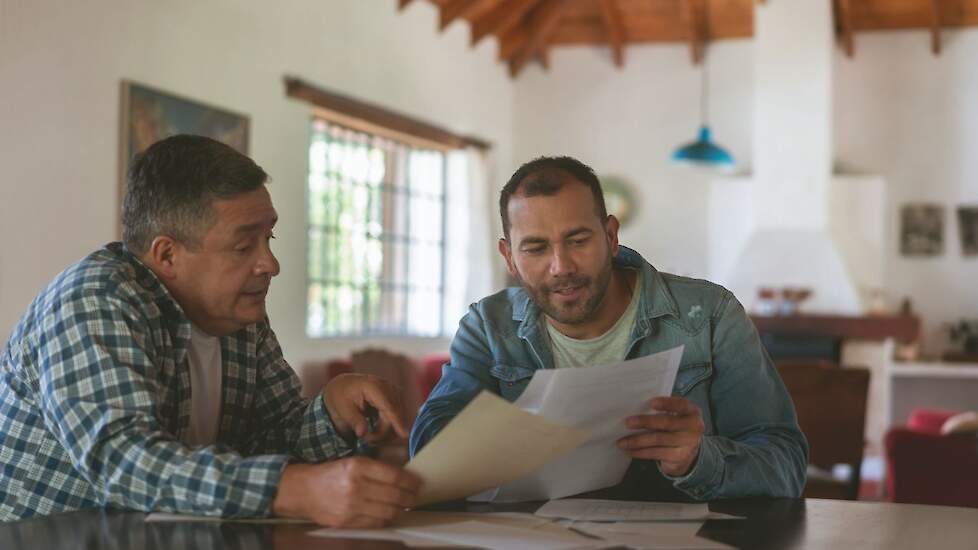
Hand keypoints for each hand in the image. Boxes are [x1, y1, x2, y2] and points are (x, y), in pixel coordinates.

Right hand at [272, 458, 421, 526]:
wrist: (304, 490)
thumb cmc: (332, 474)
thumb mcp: (354, 462)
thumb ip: (377, 469)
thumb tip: (404, 476)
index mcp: (358, 467)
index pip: (394, 476)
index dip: (410, 481)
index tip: (418, 483)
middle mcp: (355, 486)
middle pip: (394, 495)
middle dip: (409, 497)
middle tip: (415, 496)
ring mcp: (351, 506)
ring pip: (387, 512)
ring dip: (401, 509)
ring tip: (405, 505)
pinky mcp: (347, 522)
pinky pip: (375, 523)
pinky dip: (386, 519)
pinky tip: (390, 514)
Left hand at [323, 374, 407, 441]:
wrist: (343, 386)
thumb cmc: (341, 397)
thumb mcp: (342, 409)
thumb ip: (354, 421)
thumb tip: (362, 433)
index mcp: (373, 386)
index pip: (389, 407)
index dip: (397, 421)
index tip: (404, 434)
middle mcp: (387, 386)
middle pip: (394, 415)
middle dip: (383, 431)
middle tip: (367, 440)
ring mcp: (393, 391)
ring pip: (398, 417)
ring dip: (386, 430)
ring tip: (370, 436)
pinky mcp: (396, 397)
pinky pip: (397, 415)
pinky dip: (389, 426)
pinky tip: (377, 430)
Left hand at [617, 396, 704, 476]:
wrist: (689, 453)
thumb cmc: (676, 427)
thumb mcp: (677, 416)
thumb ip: (664, 410)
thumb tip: (636, 407)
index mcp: (692, 412)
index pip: (681, 404)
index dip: (667, 403)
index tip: (651, 402)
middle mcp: (694, 427)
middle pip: (667, 423)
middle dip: (645, 422)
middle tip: (627, 423)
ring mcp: (688, 444)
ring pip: (658, 440)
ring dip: (637, 441)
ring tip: (622, 442)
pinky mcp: (679, 458)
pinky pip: (656, 453)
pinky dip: (640, 452)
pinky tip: (629, 451)